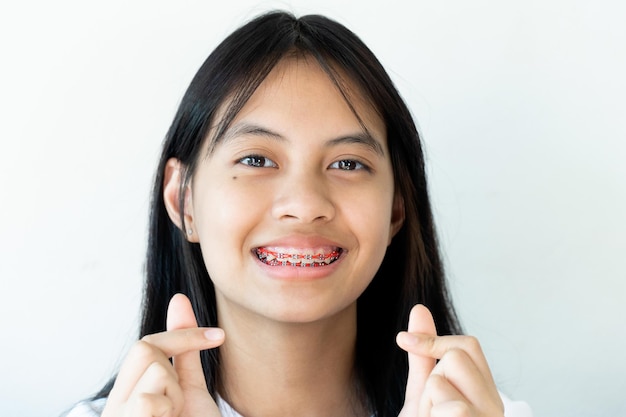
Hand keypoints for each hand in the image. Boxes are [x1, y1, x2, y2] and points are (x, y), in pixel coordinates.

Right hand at [102, 294, 224, 416]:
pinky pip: (148, 399)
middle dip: (174, 371)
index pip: (146, 345)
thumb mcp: (188, 387)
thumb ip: (182, 349)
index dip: (183, 336)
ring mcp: (117, 415)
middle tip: (180, 404)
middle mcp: (114, 404)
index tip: (218, 336)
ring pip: (155, 370)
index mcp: (126, 393)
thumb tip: (178, 298)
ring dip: (176, 397)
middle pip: (144, 348)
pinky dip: (168, 410)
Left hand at [396, 305, 503, 416]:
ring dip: (426, 403)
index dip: (434, 340)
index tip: (403, 340)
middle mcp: (493, 405)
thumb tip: (419, 308)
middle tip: (432, 408)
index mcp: (485, 392)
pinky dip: (431, 416)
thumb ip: (423, 356)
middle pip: (455, 356)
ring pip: (441, 381)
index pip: (469, 345)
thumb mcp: (422, 391)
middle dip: (432, 379)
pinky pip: (450, 407)